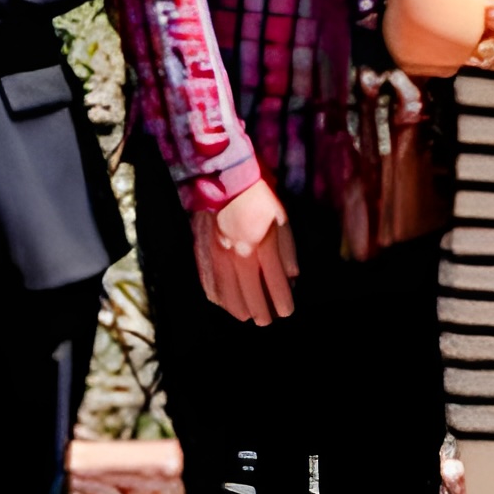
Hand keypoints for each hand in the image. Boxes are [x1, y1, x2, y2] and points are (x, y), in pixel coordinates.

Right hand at [194, 178, 299, 327]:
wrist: (218, 173)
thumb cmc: (255, 190)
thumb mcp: (281, 214)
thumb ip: (287, 248)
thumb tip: (292, 276)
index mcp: (260, 244)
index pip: (274, 283)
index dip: (282, 301)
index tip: (287, 311)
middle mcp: (237, 255)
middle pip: (251, 295)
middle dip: (262, 312)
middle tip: (267, 321)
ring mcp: (216, 255)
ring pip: (227, 294)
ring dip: (239, 309)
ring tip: (248, 316)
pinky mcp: (201, 251)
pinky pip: (208, 282)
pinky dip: (217, 297)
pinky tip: (224, 303)